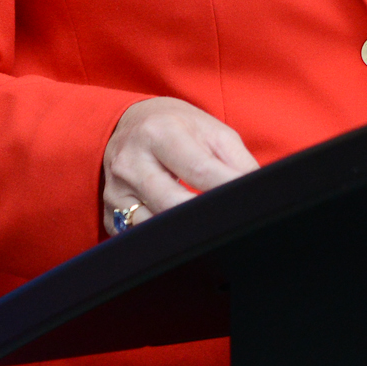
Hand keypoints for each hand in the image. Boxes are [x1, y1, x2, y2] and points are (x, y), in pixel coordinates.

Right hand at [100, 96, 257, 232]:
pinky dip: (163, 241)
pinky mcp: (108, 215)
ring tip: (206, 229)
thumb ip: (238, 161)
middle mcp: (131, 162)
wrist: (128, 124)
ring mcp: (115, 192)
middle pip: (172, 204)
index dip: (226, 190)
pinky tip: (179, 234)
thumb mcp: (212, 131)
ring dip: (184, 233)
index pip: (199, 170)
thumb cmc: (178, 127)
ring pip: (153, 228)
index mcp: (161, 133)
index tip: (248, 205)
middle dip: (205, 217)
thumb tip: (258, 191)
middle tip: (231, 224)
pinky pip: (137, 238)